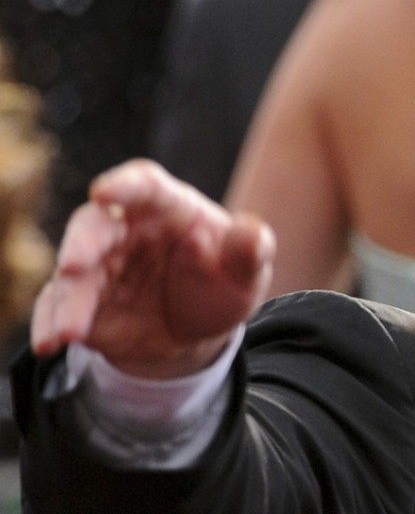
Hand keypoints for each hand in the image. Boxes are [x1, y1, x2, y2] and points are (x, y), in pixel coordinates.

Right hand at [31, 159, 274, 378]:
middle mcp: (127, 230)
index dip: (124, 185)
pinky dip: (50, 322)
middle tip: (74, 266)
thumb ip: (250, 250)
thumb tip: (252, 232)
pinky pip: (58, 307)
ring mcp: (100, 266)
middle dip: (82, 244)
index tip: (104, 191)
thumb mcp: (247, 272)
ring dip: (67, 299)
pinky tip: (50, 341)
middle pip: (95, 225)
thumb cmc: (223, 282)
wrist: (201, 329)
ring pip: (73, 273)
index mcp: (169, 207)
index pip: (145, 185)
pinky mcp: (83, 301)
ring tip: (69, 331)